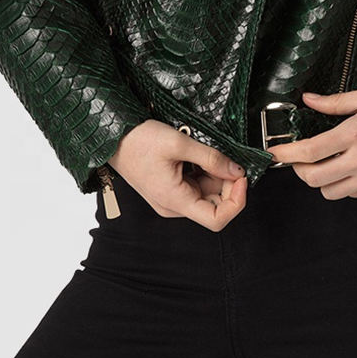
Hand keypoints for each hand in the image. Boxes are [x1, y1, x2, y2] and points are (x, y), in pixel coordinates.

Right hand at [107, 119, 247, 230]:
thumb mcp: (180, 143)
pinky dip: (205, 172)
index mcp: (175, 201)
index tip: (241, 179)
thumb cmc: (138, 142)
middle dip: (227, 183)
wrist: (114, 137)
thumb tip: (236, 170)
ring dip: (216, 175)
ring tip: (208, 153)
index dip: (236, 202)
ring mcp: (172, 198)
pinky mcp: (171, 188)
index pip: (216, 220)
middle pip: (215, 206)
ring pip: (207, 194)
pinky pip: (197, 185)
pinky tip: (199, 156)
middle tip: (228, 160)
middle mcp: (174, 205)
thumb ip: (212, 158)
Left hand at [265, 84, 356, 199]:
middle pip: (314, 178)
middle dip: (300, 169)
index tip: (274, 152)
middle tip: (299, 157)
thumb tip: (309, 100)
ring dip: (322, 179)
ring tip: (327, 161)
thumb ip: (337, 102)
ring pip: (332, 192)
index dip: (286, 154)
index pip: (309, 151)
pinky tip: (351, 166)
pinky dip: (344, 183)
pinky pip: (353, 194)